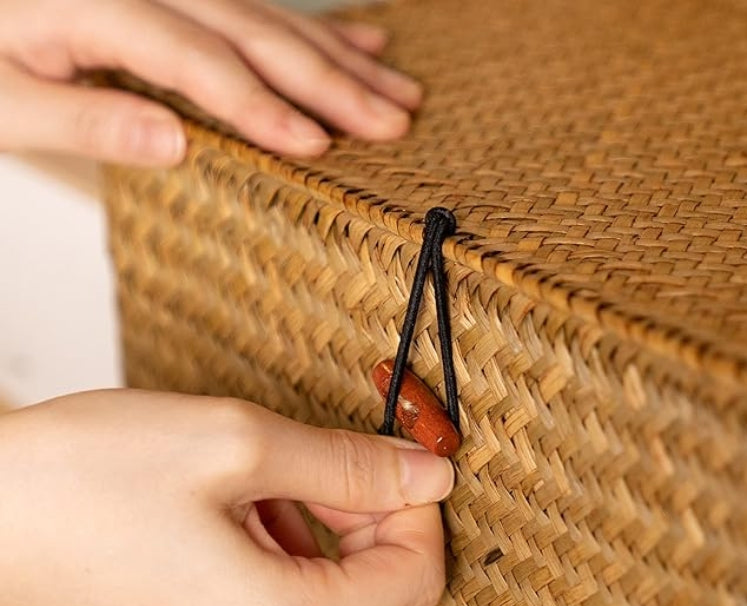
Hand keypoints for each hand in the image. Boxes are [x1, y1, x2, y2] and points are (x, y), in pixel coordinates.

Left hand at [0, 0, 420, 164]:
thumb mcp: (7, 105)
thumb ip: (87, 123)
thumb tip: (175, 143)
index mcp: (99, 6)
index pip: (199, 61)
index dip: (261, 105)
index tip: (316, 144)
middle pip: (255, 32)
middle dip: (330, 83)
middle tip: (392, 123)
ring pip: (272, 19)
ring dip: (343, 59)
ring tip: (400, 93)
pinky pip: (262, 10)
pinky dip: (320, 31)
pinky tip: (364, 42)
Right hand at [0, 389, 452, 605]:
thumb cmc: (87, 475)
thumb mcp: (238, 442)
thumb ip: (350, 465)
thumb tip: (428, 474)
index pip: (413, 582)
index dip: (418, 514)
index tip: (397, 467)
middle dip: (378, 536)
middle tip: (335, 475)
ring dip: (330, 556)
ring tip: (273, 495)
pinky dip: (287, 582)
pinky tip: (240, 529)